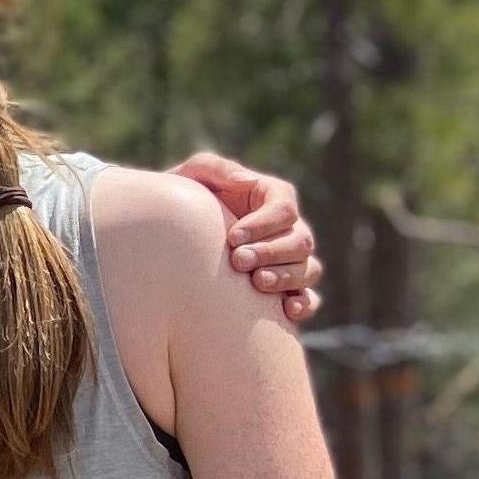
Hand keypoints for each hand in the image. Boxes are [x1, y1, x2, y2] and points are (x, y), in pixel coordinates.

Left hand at [171, 151, 324, 324]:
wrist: (170, 238)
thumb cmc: (184, 199)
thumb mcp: (193, 175)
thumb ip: (217, 168)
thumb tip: (249, 181)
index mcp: (272, 197)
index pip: (285, 209)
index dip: (264, 224)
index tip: (232, 237)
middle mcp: (287, 229)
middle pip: (300, 241)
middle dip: (271, 252)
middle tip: (238, 261)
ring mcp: (289, 260)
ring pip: (309, 269)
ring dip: (287, 277)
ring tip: (258, 283)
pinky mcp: (285, 288)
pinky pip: (308, 298)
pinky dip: (304, 304)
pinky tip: (287, 310)